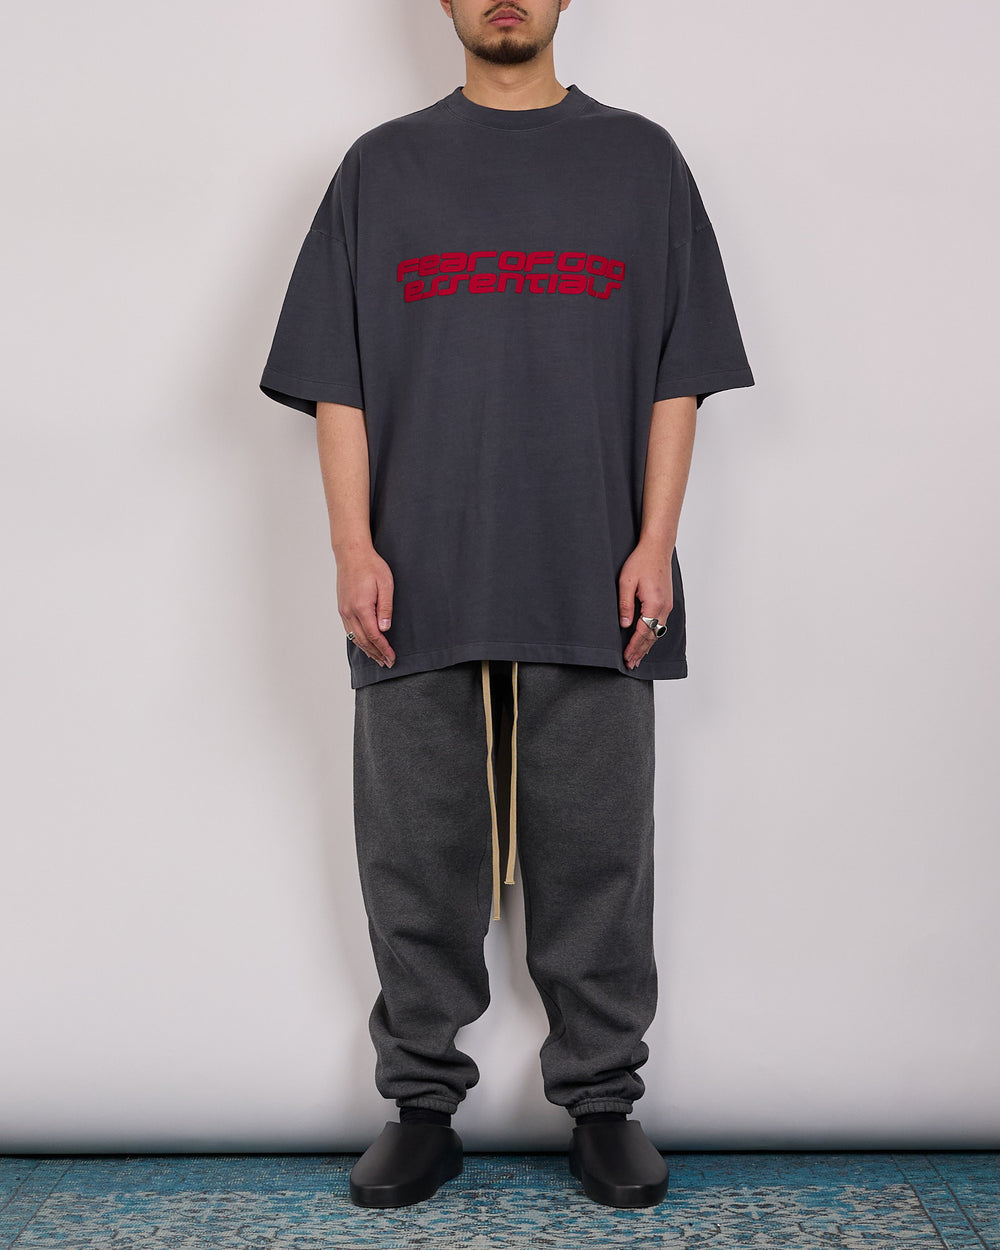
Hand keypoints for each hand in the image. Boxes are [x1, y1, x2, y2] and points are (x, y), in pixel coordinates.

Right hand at [335, 543, 395, 667]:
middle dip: (376, 654)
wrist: (351, 554)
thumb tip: (384, 629)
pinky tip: (364, 644)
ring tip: (377, 659)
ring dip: (367, 650)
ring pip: (355, 637)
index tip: (392, 658)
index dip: (384, 649)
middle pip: (364, 640)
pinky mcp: (342, 608)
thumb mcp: (385, 585)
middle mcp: (349, 612)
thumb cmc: (371, 566)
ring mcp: (344, 611)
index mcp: (361, 607)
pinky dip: (358, 640)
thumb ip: (385, 608)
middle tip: (387, 663)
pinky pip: (349, 630)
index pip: (374, 636)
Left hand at [618, 538, 672, 669]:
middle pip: (652, 636)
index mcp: (654, 604)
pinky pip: (660, 624)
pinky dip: (653, 635)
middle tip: (631, 665)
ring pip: (658, 632)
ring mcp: (667, 605)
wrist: (657, 548)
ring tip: (638, 658)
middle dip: (641, 651)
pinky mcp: (667, 602)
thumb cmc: (641, 562)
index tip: (626, 658)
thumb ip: (625, 604)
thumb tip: (625, 625)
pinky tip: (648, 641)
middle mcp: (664, 607)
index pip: (643, 632)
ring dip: (647, 646)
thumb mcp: (626, 582)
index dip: (633, 647)